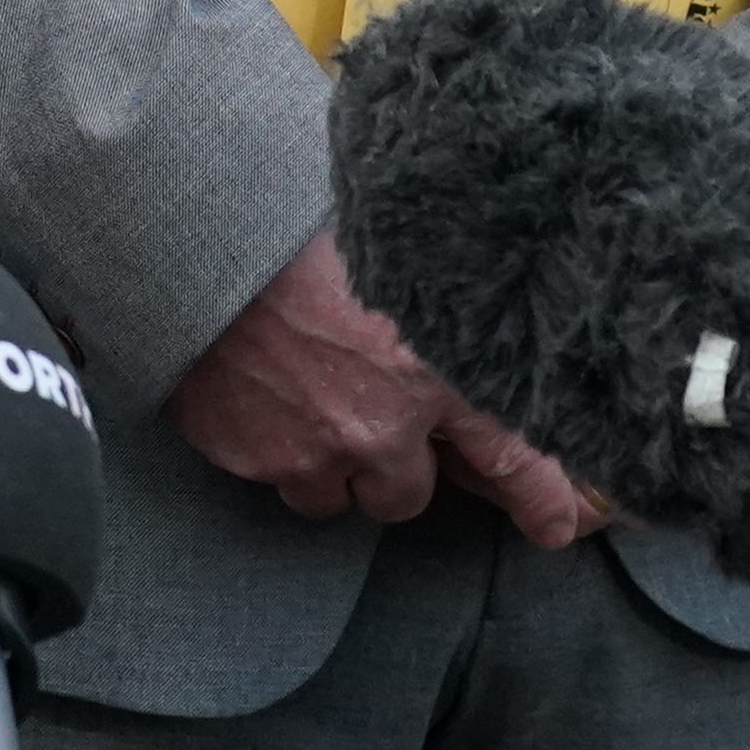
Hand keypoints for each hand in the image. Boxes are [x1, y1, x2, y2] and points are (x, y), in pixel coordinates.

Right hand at [170, 227, 598, 544]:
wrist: (195, 229)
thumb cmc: (297, 222)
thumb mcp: (400, 256)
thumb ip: (439, 309)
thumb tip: (465, 344)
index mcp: (436, 370)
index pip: (513, 462)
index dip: (541, 502)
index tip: (554, 526)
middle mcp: (382, 425)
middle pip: (407, 496)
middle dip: (390, 462)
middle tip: (363, 408)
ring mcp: (310, 448)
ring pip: (331, 496)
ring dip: (326, 462)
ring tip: (298, 394)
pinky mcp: (248, 454)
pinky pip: (269, 475)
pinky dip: (266, 441)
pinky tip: (253, 384)